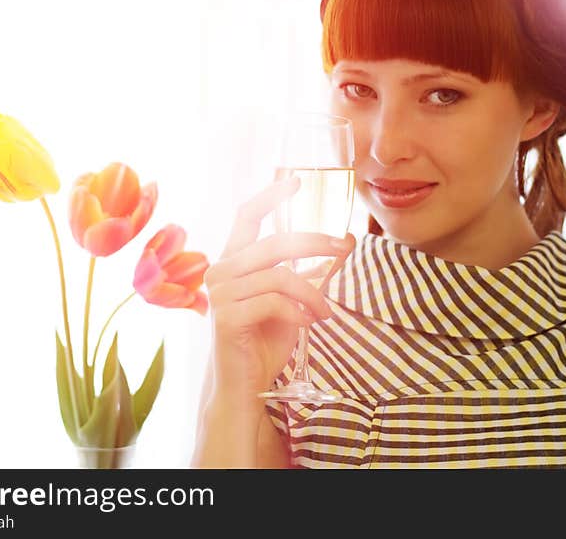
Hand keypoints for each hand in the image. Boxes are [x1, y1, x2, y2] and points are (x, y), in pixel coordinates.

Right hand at [203, 176, 355, 402]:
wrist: (245, 384)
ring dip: (313, 293)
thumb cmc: (265, 338)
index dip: (270, 196)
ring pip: (280, 275)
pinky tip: (309, 323)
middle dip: (315, 242)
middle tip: (343, 249)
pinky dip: (300, 311)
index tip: (297, 181)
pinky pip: (273, 302)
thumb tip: (345, 241)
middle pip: (275, 243)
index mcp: (234, 260)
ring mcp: (220, 294)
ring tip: (325, 312)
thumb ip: (309, 271)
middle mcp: (221, 271)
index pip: (247, 216)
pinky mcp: (226, 318)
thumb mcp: (293, 300)